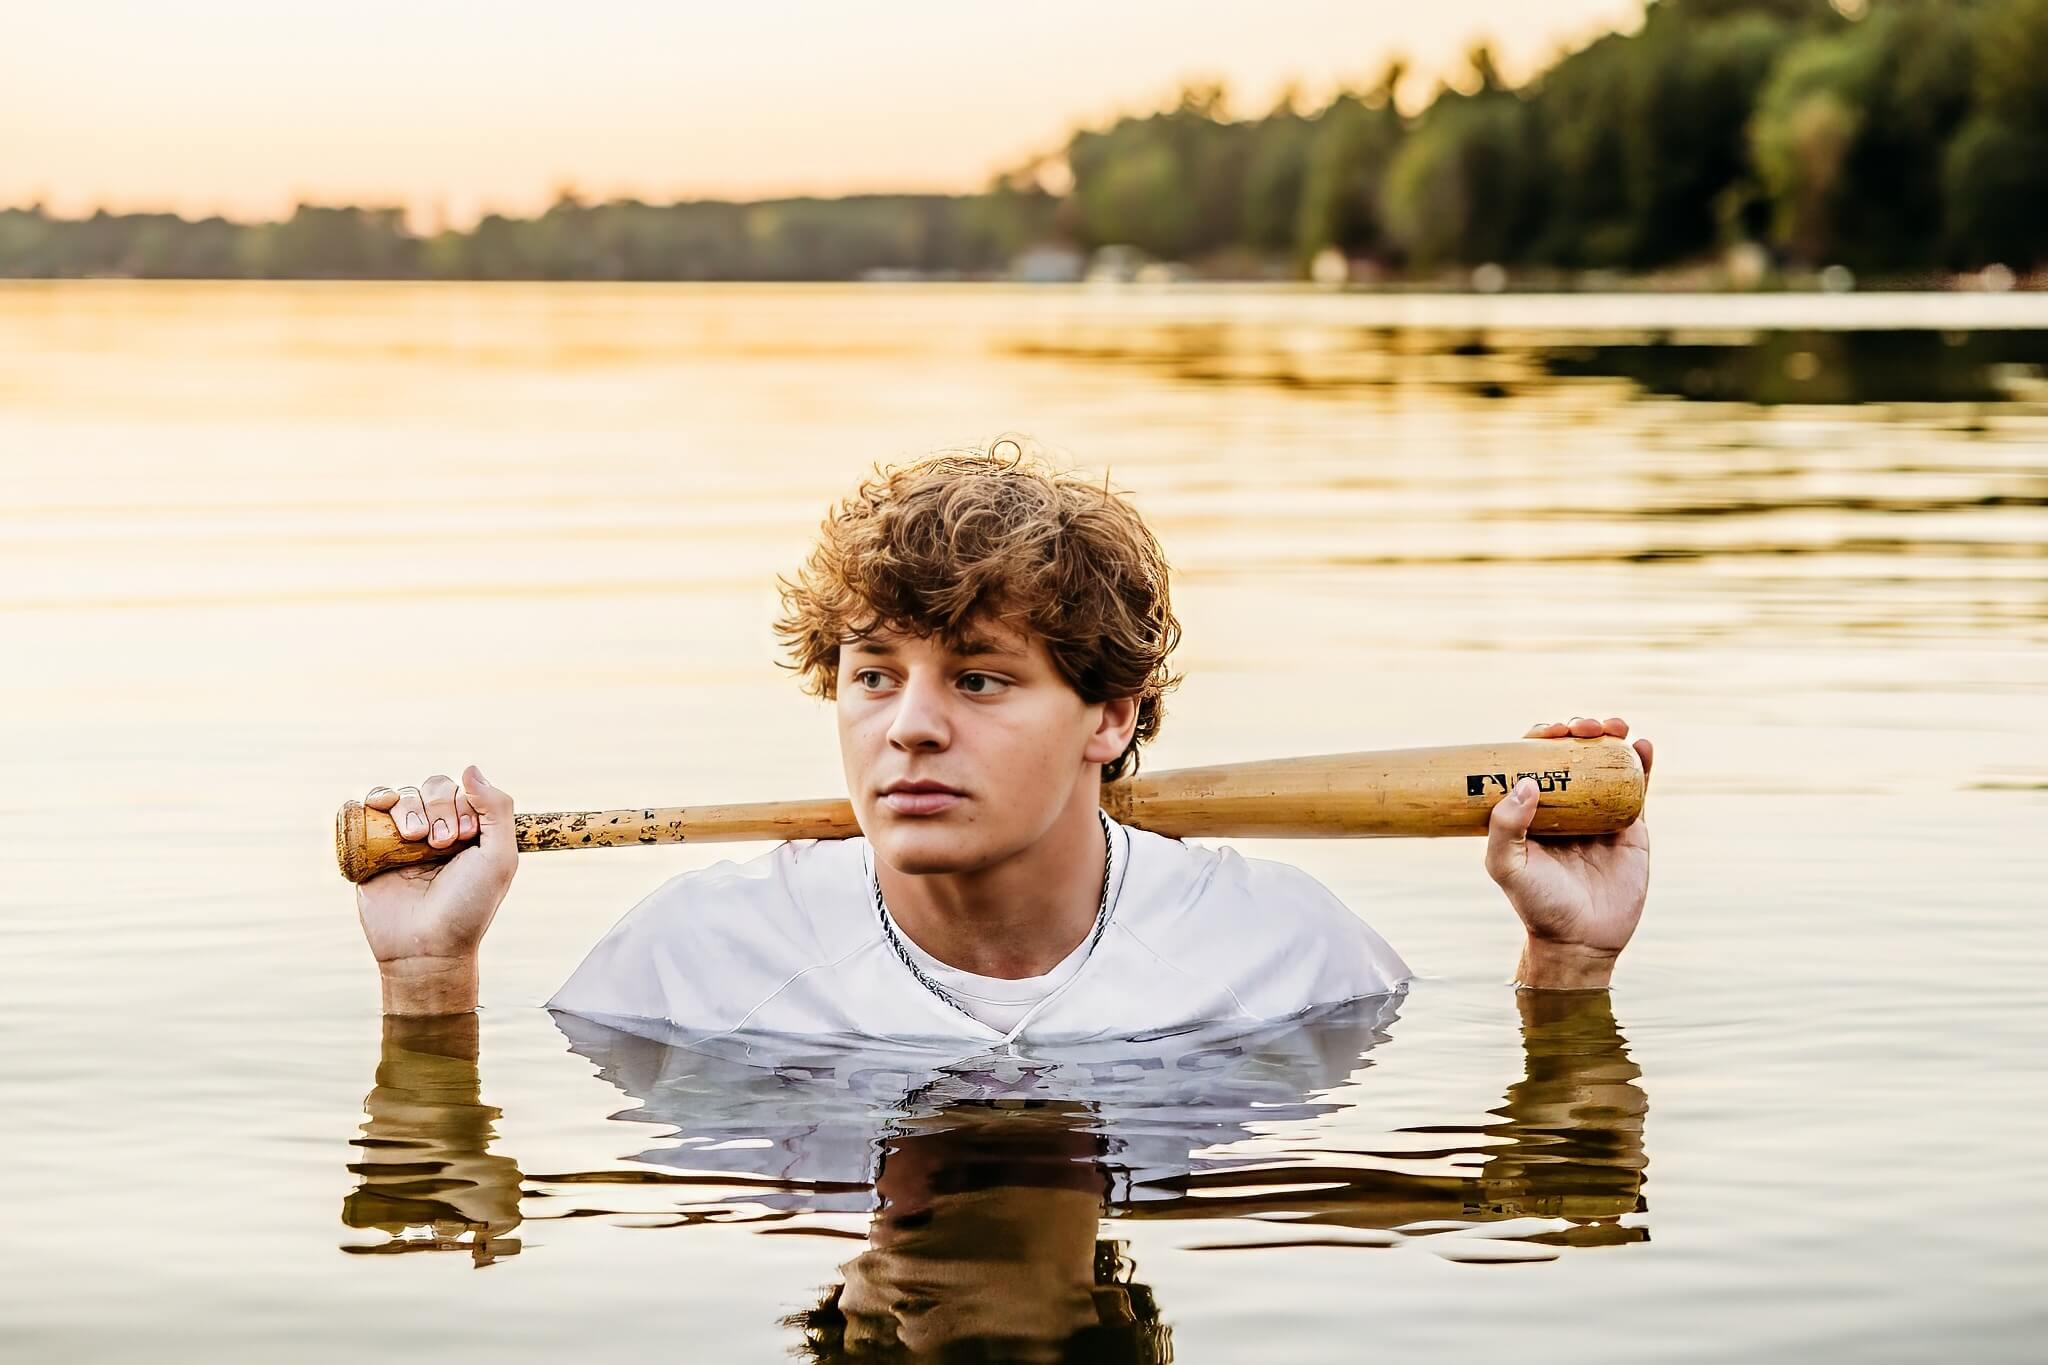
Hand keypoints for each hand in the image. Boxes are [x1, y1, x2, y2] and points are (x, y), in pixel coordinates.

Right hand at [354, 765, 516, 1011]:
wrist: (425, 948)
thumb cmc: (468, 907)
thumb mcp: (499, 858)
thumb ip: (497, 809)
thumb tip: (470, 767)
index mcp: (470, 831)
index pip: (464, 790)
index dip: (464, 804)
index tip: (467, 838)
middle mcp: (438, 831)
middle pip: (433, 787)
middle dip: (440, 807)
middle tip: (443, 844)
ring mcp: (404, 839)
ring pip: (404, 795)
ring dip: (410, 808)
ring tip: (415, 839)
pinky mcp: (373, 849)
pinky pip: (370, 809)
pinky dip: (376, 799)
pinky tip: (382, 807)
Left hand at [1484, 717, 1652, 988]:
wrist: (1580, 939)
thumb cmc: (1536, 904)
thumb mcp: (1507, 867)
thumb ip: (1506, 827)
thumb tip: (1526, 782)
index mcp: (1531, 809)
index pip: (1534, 760)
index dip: (1542, 738)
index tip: (1552, 730)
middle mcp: (1565, 805)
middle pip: (1572, 754)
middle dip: (1579, 731)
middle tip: (1584, 726)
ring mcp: (1599, 813)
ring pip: (1606, 764)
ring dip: (1610, 738)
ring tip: (1614, 727)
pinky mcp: (1630, 827)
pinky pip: (1638, 788)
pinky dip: (1642, 763)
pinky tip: (1642, 745)